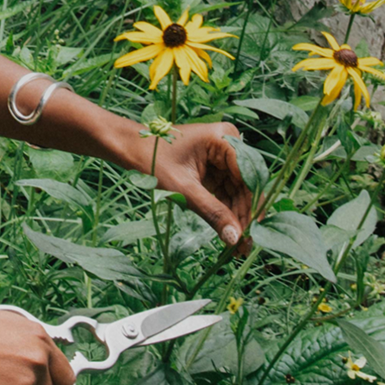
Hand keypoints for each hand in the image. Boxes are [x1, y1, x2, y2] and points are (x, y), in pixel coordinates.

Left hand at [129, 120, 253, 253]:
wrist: (130, 149)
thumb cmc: (152, 160)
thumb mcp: (183, 189)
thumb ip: (212, 212)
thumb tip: (236, 238)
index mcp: (224, 138)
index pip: (248, 176)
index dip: (252, 206)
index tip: (253, 233)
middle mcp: (228, 143)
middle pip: (245, 185)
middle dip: (244, 216)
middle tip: (245, 247)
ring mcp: (222, 155)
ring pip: (237, 191)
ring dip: (236, 217)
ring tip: (238, 247)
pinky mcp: (215, 167)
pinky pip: (226, 191)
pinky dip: (226, 211)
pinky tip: (228, 232)